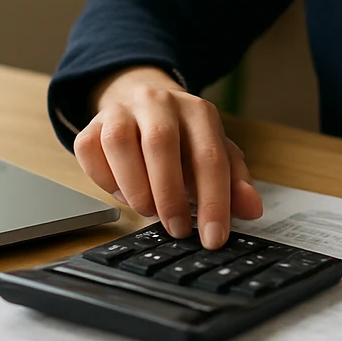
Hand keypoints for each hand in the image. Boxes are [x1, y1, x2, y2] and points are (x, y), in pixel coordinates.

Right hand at [73, 65, 261, 248]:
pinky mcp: (91, 124)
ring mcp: (122, 110)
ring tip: (148, 210)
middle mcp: (159, 103)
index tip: (214, 238)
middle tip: (178, 229)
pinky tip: (122, 193)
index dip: (214, 201)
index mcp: (197, 111)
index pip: (209, 156)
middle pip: (160, 142)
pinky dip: (104, 180)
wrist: (144, 104)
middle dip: (170, 194)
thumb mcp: (215, 154)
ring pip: (119, 141)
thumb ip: (235, 182)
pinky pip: (89, 149)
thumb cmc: (184, 139)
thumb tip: (252, 209)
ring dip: (134, 185)